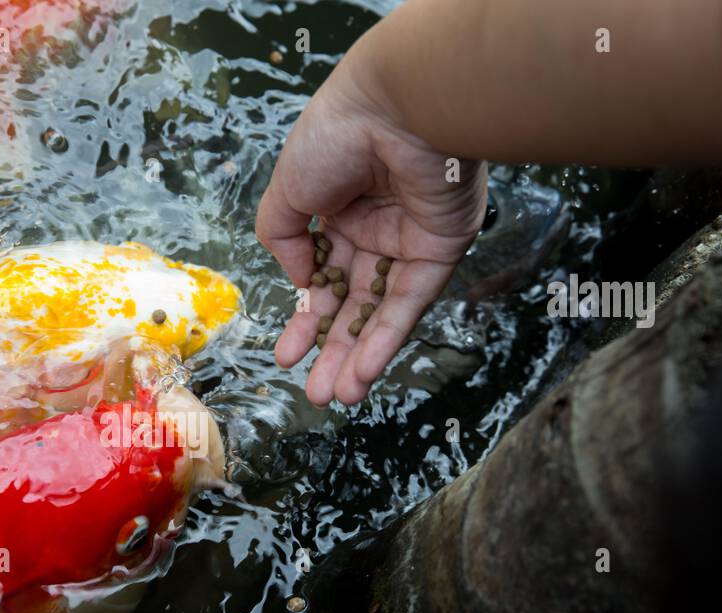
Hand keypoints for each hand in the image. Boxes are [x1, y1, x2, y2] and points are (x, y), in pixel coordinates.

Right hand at [256, 41, 486, 406]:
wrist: (400, 106)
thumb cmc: (337, 136)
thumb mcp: (287, 188)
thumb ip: (282, 238)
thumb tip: (298, 281)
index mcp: (335, 209)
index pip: (318, 276)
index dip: (302, 318)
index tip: (285, 356)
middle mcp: (372, 228)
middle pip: (348, 303)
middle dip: (329, 350)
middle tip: (314, 395)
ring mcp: (407, 242)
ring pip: (378, 311)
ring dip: (357, 356)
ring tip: (336, 397)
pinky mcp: (439, 250)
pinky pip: (409, 302)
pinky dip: (386, 338)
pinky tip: (364, 372)